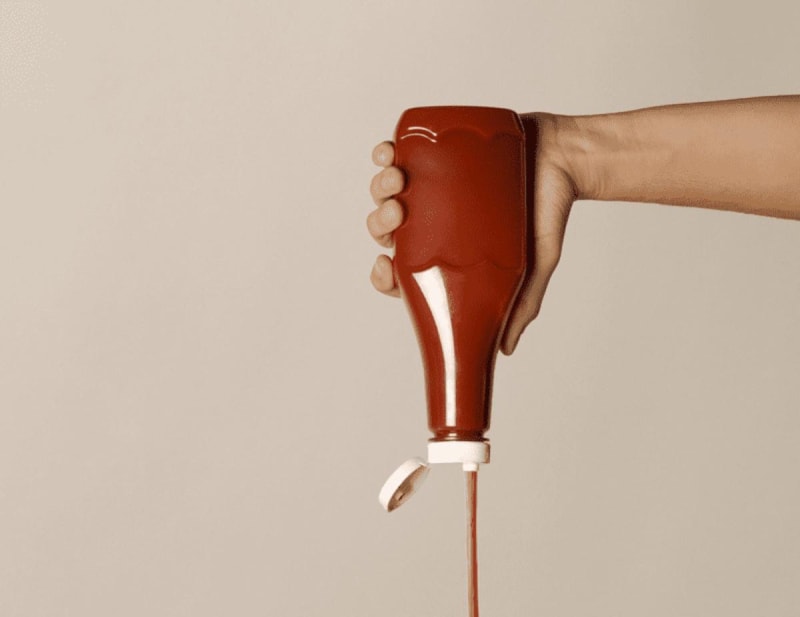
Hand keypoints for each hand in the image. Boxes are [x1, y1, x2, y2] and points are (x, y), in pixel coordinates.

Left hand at [367, 113, 575, 353]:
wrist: (565, 160)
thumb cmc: (545, 215)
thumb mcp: (536, 266)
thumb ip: (521, 305)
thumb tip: (503, 351)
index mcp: (444, 251)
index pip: (400, 270)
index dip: (382, 274)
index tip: (385, 266)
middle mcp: (431, 220)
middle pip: (385, 229)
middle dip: (380, 224)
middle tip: (398, 215)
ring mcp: (431, 184)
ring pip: (386, 192)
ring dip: (379, 189)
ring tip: (397, 182)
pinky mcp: (438, 150)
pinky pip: (399, 153)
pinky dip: (384, 153)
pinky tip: (388, 153)